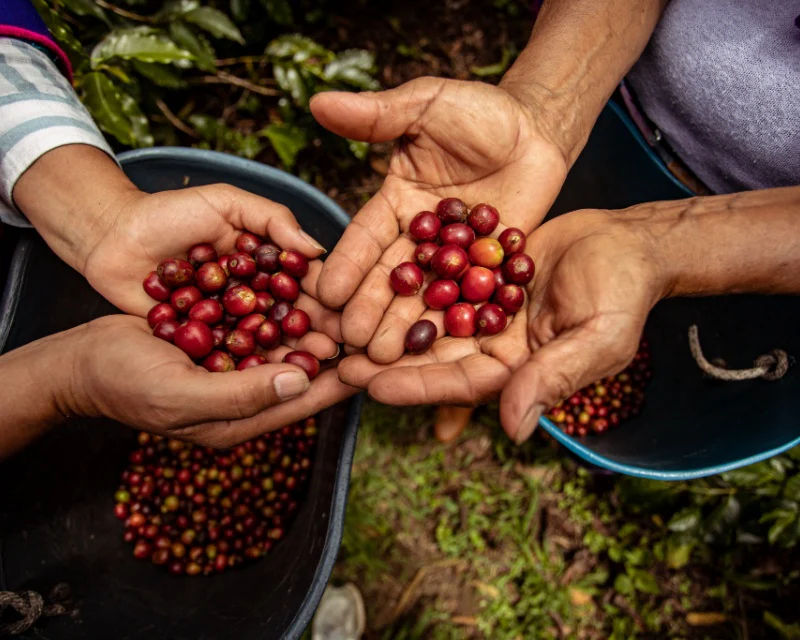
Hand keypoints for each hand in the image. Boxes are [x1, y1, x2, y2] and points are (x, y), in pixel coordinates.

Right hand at [62, 314, 355, 446]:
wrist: (81, 358)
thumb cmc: (125, 382)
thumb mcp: (183, 395)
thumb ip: (243, 393)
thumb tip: (302, 382)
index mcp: (239, 420)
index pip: (301, 403)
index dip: (338, 383)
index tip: (372, 361)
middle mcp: (243, 396)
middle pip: (300, 372)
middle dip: (333, 350)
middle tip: (369, 325)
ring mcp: (232, 367)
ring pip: (285, 346)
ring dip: (313, 326)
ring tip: (349, 304)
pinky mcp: (220, 341)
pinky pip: (261, 326)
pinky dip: (282, 309)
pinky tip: (303, 287)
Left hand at [87, 184, 343, 357]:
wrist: (110, 235)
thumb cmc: (169, 212)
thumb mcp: (226, 202)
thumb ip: (272, 220)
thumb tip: (318, 248)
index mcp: (264, 265)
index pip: (302, 284)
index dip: (323, 298)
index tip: (345, 311)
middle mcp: (250, 297)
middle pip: (288, 317)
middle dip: (312, 331)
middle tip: (335, 346)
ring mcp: (226, 322)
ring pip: (262, 342)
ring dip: (288, 355)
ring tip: (311, 366)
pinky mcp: (199, 342)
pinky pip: (226, 357)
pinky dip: (246, 367)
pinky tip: (268, 379)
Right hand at [309, 77, 568, 362]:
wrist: (537, 130)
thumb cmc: (479, 111)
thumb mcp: (427, 105)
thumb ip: (378, 114)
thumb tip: (318, 102)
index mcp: (394, 205)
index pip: (365, 238)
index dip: (347, 265)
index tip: (326, 293)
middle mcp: (418, 240)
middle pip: (390, 279)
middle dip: (370, 310)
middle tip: (353, 343)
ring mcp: (454, 261)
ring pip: (426, 298)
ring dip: (406, 328)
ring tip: (386, 359)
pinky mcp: (488, 273)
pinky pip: (472, 301)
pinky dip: (459, 324)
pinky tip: (443, 354)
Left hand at [336, 209, 665, 442]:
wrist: (627, 242)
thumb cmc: (623, 293)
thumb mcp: (596, 337)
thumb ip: (554, 378)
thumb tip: (513, 430)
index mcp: (519, 372)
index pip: (461, 385)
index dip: (418, 386)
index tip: (374, 386)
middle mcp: (494, 345)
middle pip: (433, 356)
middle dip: (386, 360)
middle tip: (336, 361)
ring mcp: (483, 310)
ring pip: (427, 319)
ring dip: (386, 324)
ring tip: (340, 325)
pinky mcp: (478, 273)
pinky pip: (437, 278)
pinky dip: (406, 281)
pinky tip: (368, 278)